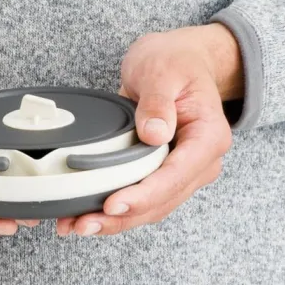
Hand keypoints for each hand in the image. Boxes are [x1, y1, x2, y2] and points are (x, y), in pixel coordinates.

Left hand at [56, 24, 238, 236]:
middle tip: (83, 223)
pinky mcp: (163, 173)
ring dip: (115, 221)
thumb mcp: (162, 70)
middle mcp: (201, 161)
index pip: (176, 175)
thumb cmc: (175, 61)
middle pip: (162, 201)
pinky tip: (87, 214)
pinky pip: (142, 198)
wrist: (180, 59)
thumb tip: (154, 134)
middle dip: (122, 217)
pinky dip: (116, 210)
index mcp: (208, 136)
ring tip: (76, 225)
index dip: (144, 195)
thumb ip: (158, 101)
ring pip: (151, 207)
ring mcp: (183, 171)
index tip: (114, 204)